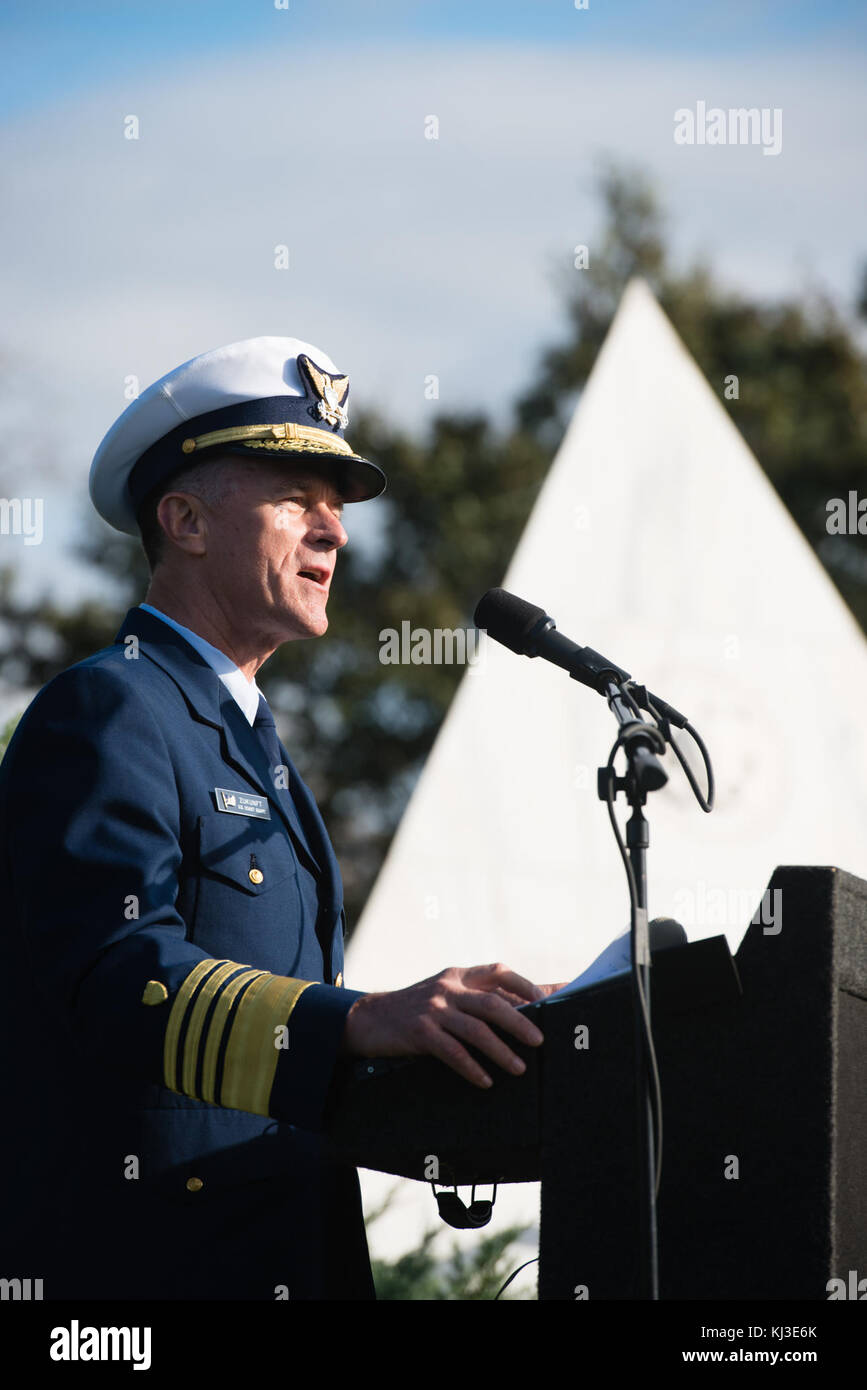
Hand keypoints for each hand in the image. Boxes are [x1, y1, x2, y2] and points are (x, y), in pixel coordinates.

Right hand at [341, 963, 549, 1087]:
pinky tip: (486, 1080)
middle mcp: (447, 988)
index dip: (525, 984)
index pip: (498, 972)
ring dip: (501, 1050)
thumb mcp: (445, 993)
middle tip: (540, 1040)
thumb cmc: (417, 1008)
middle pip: (492, 1002)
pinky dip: (472, 1067)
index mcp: (458, 976)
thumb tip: (523, 1006)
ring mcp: (433, 1010)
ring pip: (475, 1030)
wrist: (368, 1018)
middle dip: (520, 1022)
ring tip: (520, 1068)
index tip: (546, 999)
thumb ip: (477, 996)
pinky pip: (452, 1052)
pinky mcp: (419, 1033)